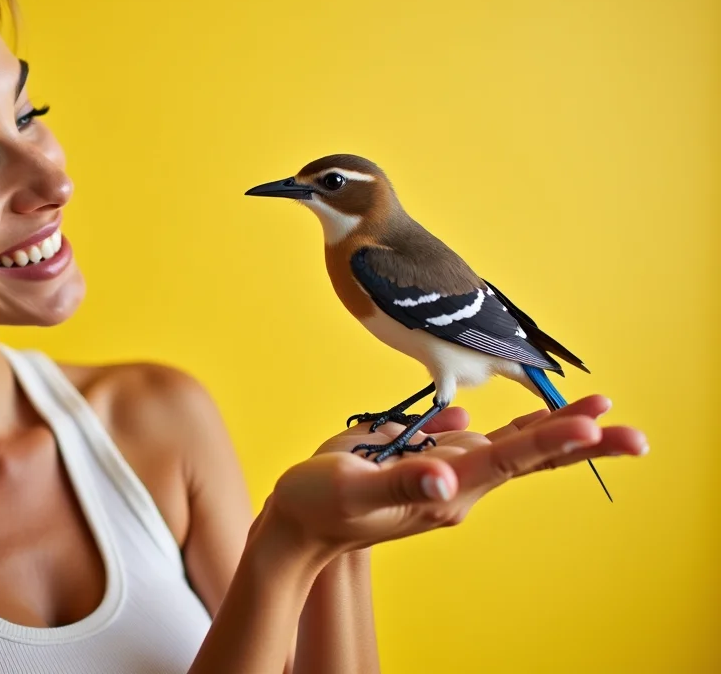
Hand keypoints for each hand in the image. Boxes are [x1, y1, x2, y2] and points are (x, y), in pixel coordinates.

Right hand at [264, 395, 645, 557]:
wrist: (300, 523)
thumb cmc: (320, 508)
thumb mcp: (353, 491)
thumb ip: (399, 482)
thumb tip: (443, 477)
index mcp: (445, 489)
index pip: (508, 459)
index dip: (550, 439)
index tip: (593, 424)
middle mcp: (456, 481)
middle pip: (530, 457)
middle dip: (581, 442)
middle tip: (635, 435)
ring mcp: (444, 472)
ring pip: (513, 447)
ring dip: (557, 430)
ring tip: (600, 412)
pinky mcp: (427, 460)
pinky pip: (475, 441)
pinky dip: (506, 428)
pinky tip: (523, 419)